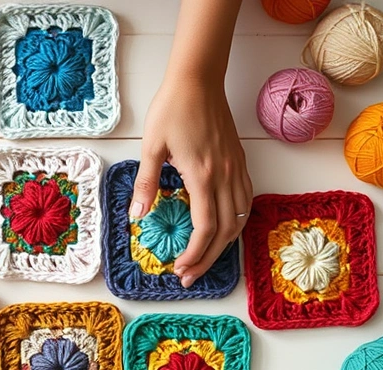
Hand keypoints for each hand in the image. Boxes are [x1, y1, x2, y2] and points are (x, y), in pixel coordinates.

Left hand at [132, 77, 252, 287]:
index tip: (179, 268)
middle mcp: (224, 176)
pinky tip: (223, 229)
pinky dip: (236, 221)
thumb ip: (146, 184)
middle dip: (207, 259)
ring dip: (223, 244)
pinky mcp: (238, 161)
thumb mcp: (150, 147)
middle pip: (225, 231)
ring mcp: (235, 168)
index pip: (206, 228)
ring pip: (239, 218)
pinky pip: (245, 199)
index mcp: (201, 175)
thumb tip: (137, 217)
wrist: (198, 79)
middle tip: (188, 277)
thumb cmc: (172, 108)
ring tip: (204, 260)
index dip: (195, 253)